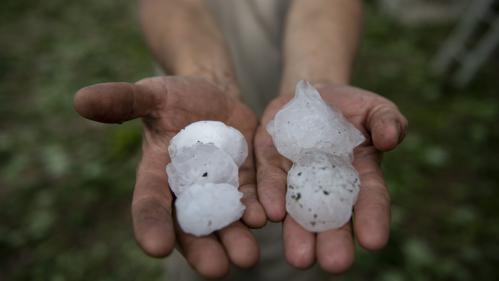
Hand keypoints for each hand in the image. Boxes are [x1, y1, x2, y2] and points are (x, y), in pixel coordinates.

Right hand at [74, 76, 265, 277]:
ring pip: (225, 221)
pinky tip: (265, 217)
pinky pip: (252, 199)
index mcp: (157, 176)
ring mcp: (219, 189)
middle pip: (191, 227)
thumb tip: (80, 99)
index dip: (150, 225)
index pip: (149, 205)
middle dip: (203, 249)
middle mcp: (187, 191)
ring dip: (236, 238)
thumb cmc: (174, 98)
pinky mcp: (246, 181)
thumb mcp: (151, 95)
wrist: (213, 97)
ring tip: (247, 255)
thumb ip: (122, 101)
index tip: (155, 247)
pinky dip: (258, 210)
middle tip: (216, 269)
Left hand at [255, 84, 407, 272]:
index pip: (369, 199)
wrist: (310, 95)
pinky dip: (269, 198)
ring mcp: (297, 177)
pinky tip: (270, 214)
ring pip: (297, 210)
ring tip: (300, 258)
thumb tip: (390, 138)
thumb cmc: (350, 107)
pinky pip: (268, 182)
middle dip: (334, 240)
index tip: (374, 241)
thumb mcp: (374, 108)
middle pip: (332, 216)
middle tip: (334, 263)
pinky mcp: (270, 164)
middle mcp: (327, 184)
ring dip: (298, 233)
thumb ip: (386, 121)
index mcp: (359, 174)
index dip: (373, 218)